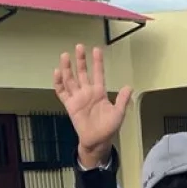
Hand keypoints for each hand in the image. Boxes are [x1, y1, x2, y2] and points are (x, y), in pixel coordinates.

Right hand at [53, 45, 131, 166]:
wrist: (97, 141)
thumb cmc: (109, 128)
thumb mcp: (119, 113)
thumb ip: (122, 100)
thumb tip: (129, 87)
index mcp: (99, 92)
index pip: (98, 73)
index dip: (97, 62)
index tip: (96, 50)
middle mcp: (87, 92)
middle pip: (82, 72)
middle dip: (81, 60)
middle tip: (79, 47)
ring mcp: (78, 98)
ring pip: (71, 79)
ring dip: (67, 68)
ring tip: (65, 56)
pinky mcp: (70, 105)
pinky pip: (62, 92)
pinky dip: (59, 83)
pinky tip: (57, 72)